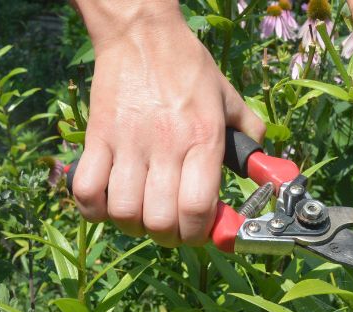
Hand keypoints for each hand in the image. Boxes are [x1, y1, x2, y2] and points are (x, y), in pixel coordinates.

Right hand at [72, 1, 264, 246]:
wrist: (142, 34)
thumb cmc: (188, 66)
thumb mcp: (229, 97)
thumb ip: (249, 134)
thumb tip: (264, 168)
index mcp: (203, 139)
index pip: (196, 209)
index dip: (198, 233)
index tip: (200, 230)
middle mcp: (166, 145)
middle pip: (160, 221)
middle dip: (169, 236)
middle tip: (172, 226)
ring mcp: (128, 142)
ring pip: (124, 212)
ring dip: (133, 224)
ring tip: (142, 212)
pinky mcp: (98, 137)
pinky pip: (87, 190)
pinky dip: (94, 207)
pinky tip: (109, 201)